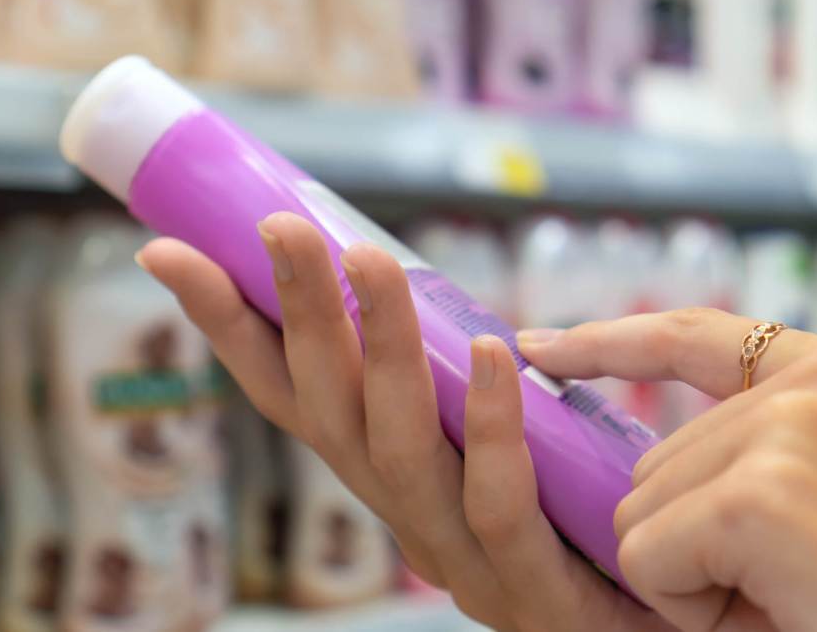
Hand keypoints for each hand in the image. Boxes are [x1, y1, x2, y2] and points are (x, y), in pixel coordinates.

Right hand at [136, 212, 668, 631]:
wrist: (651, 631)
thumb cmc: (581, 530)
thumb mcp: (501, 447)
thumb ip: (472, 396)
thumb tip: (472, 319)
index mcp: (388, 480)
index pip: (291, 395)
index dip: (230, 328)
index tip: (166, 253)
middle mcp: (406, 519)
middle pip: (330, 411)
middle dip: (300, 317)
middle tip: (281, 225)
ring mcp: (463, 562)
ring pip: (399, 450)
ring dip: (379, 354)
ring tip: (368, 261)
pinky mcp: (535, 589)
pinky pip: (498, 503)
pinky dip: (492, 425)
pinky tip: (495, 351)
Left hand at [519, 308, 816, 631]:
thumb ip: (767, 451)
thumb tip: (639, 464)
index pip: (695, 336)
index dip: (608, 343)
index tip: (544, 345)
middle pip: (657, 458)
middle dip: (694, 538)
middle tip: (795, 583)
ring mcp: (795, 428)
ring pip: (642, 508)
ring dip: (696, 576)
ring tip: (800, 596)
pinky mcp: (763, 495)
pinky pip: (648, 558)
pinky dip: (690, 607)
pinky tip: (780, 611)